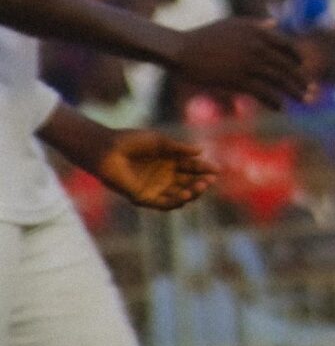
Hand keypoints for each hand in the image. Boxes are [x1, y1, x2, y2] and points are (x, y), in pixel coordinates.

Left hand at [93, 131, 216, 211]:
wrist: (107, 150)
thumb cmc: (132, 141)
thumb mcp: (160, 142)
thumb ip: (179, 149)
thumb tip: (201, 152)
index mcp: (170, 161)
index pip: (192, 168)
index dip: (205, 169)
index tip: (216, 170)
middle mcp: (164, 176)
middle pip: (189, 183)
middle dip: (201, 183)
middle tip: (209, 180)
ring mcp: (154, 188)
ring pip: (179, 196)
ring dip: (192, 193)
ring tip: (199, 186)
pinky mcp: (142, 197)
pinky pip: (162, 204)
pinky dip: (175, 201)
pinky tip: (185, 195)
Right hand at [171, 17, 307, 109]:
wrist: (181, 49)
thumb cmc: (205, 36)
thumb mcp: (233, 24)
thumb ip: (257, 25)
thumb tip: (275, 24)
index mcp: (259, 32)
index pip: (287, 46)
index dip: (297, 58)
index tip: (301, 67)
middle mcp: (257, 47)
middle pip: (287, 65)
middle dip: (302, 80)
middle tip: (313, 92)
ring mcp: (248, 63)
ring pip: (279, 79)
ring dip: (294, 92)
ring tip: (305, 101)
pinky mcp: (237, 79)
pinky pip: (262, 92)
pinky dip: (273, 100)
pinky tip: (281, 107)